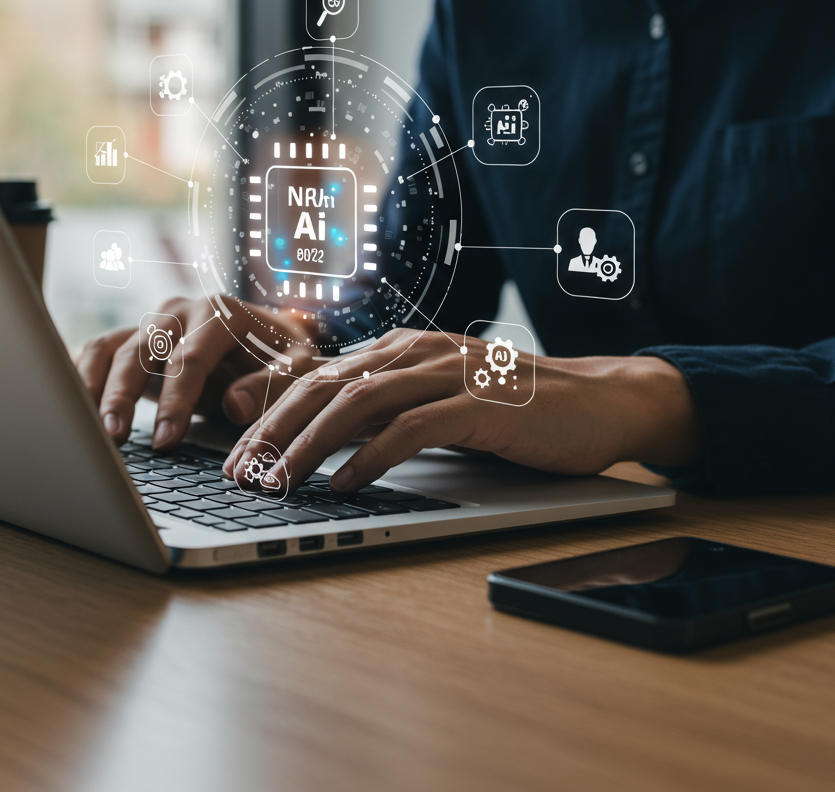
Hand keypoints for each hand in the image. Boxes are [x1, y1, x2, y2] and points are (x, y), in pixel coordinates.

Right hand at [75, 296, 314, 449]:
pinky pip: (98, 351)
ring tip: (85, 427)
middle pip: (141, 349)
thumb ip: (270, 385)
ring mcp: (152, 322)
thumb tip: (235, 405)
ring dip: (93, 386)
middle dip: (123, 394)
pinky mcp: (134, 339)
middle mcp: (179, 312)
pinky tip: (71, 408)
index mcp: (220, 313)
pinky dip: (80, 376)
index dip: (176, 401)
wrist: (269, 337)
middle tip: (113, 437)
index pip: (190, 358)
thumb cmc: (282, 355)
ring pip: (110, 347)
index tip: (166, 439)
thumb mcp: (294, 368)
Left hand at [223, 328, 701, 492]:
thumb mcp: (441, 397)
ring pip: (358, 404)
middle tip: (238, 469)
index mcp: (402, 349)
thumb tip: (328, 439)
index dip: (270, 409)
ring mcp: (449, 374)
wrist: (598, 401)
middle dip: (272, 429)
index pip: (319, 374)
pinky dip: (369, 458)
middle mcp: (417, 352)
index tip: (235, 445)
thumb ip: (390, 407)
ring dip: (308, 446)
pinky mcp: (480, 406)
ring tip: (277, 482)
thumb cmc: (515, 407)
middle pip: (324, 385)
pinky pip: (411, 430)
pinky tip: (343, 484)